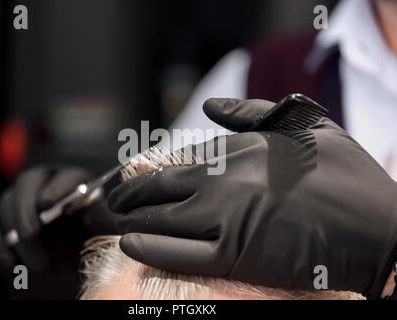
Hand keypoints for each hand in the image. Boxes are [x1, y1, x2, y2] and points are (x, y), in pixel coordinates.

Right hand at [0, 166, 115, 271]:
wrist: (66, 266)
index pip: (65, 176)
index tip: (49, 204)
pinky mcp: (0, 221)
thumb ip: (106, 219)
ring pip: (5, 204)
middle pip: (27, 183)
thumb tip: (119, 212)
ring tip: (35, 261)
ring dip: (14, 233)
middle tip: (31, 235)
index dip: (56, 187)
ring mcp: (19, 202)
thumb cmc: (88, 242)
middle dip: (27, 210)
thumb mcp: (103, 230)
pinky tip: (10, 262)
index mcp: (73, 183)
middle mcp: (44, 186)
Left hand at [108, 98, 396, 298]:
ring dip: (133, 217)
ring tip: (120, 217)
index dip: (157, 168)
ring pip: (162, 218)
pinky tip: (132, 242)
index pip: (183, 158)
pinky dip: (149, 246)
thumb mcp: (305, 126)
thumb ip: (252, 112)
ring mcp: (227, 219)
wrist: (380, 230)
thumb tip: (212, 104)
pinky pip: (179, 252)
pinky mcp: (234, 257)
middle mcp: (226, 180)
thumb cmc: (346, 176)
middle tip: (118, 197)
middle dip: (132, 192)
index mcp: (241, 148)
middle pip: (160, 186)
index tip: (144, 175)